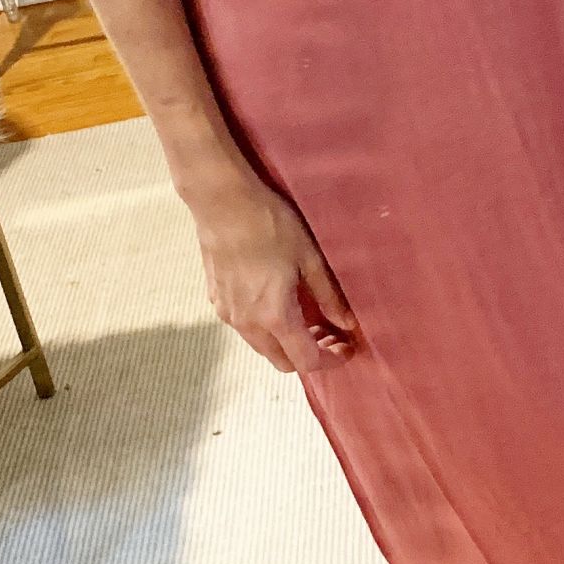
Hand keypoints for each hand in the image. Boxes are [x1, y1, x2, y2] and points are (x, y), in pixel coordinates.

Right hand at [183, 160, 359, 375]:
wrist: (221, 202)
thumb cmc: (269, 224)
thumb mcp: (309, 258)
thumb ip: (328, 296)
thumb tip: (347, 322)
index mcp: (275, 316)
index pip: (306, 361)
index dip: (330, 361)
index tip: (346, 347)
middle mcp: (248, 323)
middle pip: (282, 361)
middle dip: (308, 355)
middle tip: (329, 332)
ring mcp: (228, 314)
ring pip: (262, 346)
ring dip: (286, 342)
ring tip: (307, 316)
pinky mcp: (216, 300)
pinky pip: (245, 328)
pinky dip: (266, 327)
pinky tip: (279, 301)